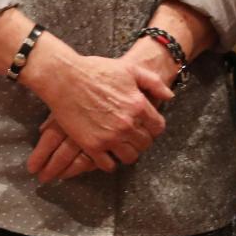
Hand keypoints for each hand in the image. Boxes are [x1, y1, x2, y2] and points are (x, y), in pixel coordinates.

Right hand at [19, 44, 172, 170]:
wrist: (66, 79)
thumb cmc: (98, 71)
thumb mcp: (131, 70)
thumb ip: (154, 83)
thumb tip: (169, 96)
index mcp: (139, 105)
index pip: (158, 128)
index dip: (153, 128)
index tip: (146, 127)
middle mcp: (127, 124)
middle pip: (145, 144)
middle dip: (141, 140)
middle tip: (133, 136)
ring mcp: (109, 137)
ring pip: (129, 157)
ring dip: (127, 152)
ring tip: (121, 145)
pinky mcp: (92, 145)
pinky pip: (108, 165)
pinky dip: (109, 162)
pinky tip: (106, 153)